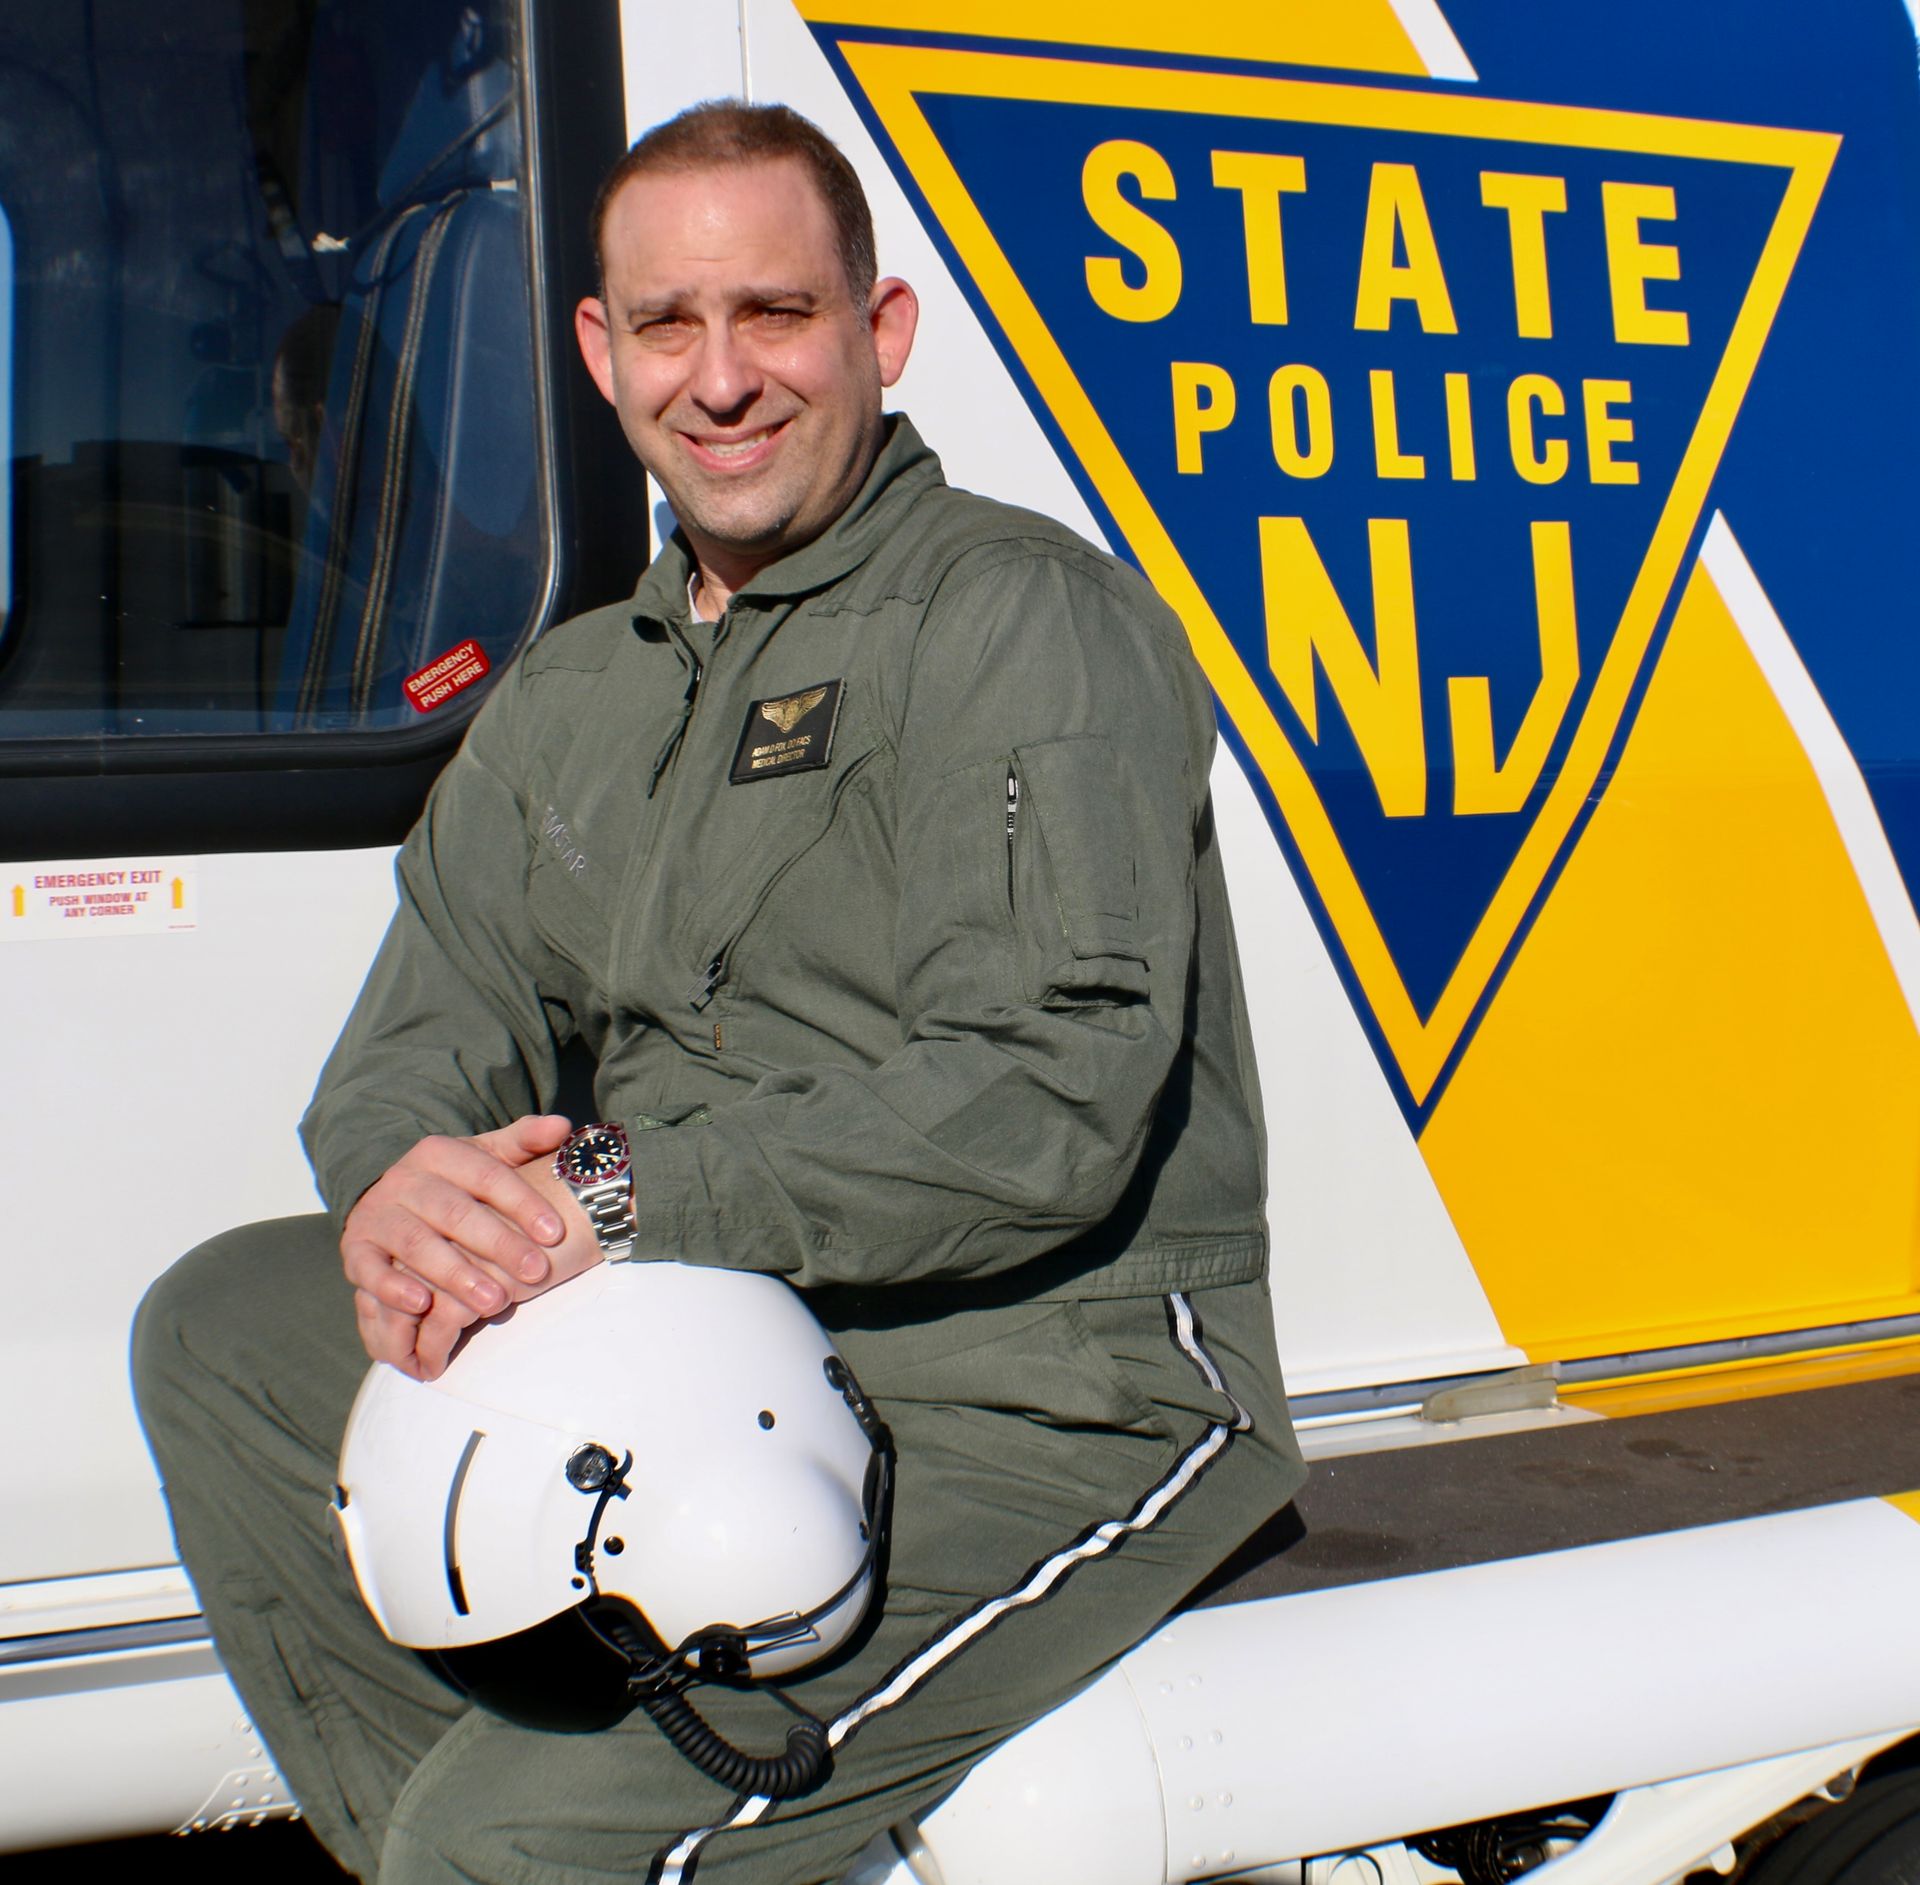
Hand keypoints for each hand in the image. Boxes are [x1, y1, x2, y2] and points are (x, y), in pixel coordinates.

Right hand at [342, 1115, 603, 1378]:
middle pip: (456, 1213)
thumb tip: (563, 1126)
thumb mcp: (486, 1156)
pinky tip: (423, 1305)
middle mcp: (405, 1180)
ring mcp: (378, 1215)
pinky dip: (394, 1288)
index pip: (488, 1175)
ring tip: (495, 1302)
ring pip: (418, 1245)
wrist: (384, 1196)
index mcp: (442, 1153)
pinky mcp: (357, 1250)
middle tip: (535, 1273)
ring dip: (457, 1274)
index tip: (556, 1233)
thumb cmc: (454, 1183)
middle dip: (499, 1244)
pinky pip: (371, 1270)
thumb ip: (524, 1140)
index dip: (523, 1203)